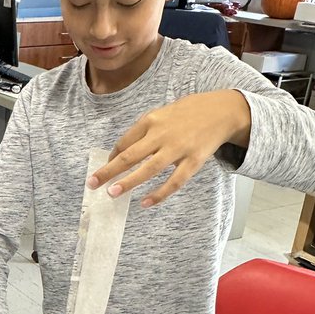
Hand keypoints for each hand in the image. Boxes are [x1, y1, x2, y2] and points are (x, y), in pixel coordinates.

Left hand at [87, 90, 251, 206]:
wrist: (222, 110)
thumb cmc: (188, 113)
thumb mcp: (162, 114)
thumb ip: (143, 131)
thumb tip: (120, 153)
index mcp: (151, 120)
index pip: (124, 142)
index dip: (111, 157)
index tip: (103, 169)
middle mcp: (162, 133)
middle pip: (130, 155)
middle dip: (109, 170)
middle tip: (92, 183)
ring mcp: (178, 148)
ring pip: (148, 169)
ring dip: (128, 182)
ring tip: (112, 193)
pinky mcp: (194, 161)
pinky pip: (174, 181)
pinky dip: (159, 194)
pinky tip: (145, 203)